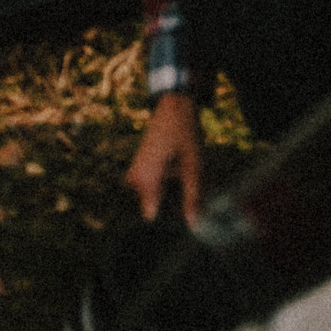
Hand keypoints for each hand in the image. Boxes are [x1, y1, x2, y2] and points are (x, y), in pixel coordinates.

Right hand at [126, 92, 203, 224]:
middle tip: (189, 195)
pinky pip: (150, 185)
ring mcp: (136, 169)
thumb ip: (193, 195)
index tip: (181, 222)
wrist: (173, 105)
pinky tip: (178, 173)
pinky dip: (164, 184)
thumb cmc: (184, 133)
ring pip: (152, 195)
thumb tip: (193, 225)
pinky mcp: (141, 165)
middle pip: (153, 205)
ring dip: (167, 194)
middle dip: (170, 206)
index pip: (150, 214)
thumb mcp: (194, 165)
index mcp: (146, 177)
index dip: (166, 222)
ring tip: (184, 180)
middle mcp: (136, 176)